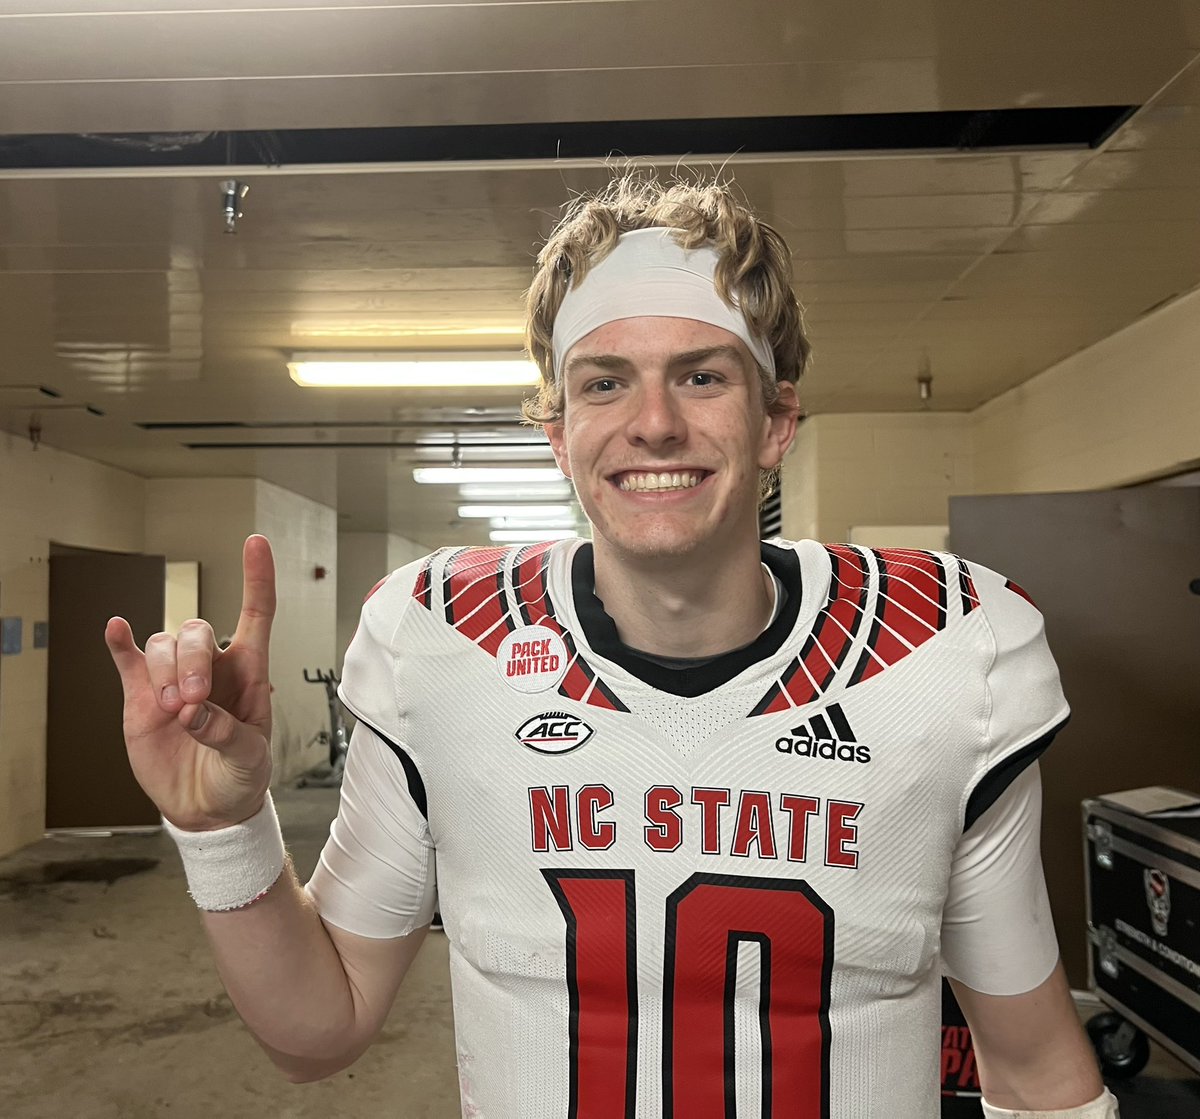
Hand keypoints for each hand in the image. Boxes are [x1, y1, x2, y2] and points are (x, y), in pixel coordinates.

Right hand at [105, 535, 276, 830]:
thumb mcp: (250, 759)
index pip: (256, 613)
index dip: (258, 578)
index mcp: (250, 672)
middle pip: (198, 630)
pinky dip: (120, 642)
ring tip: (174, 710)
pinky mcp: (142, 697)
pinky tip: (116, 629)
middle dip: (192, 661)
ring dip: (166, 670)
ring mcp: (174, 679)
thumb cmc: (241, 777)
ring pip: (164, 643)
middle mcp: (213, 667)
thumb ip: (228, 733)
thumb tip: (194, 714)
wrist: (209, 809)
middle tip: (191, 704)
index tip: (255, 543)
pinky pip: (129, 660)